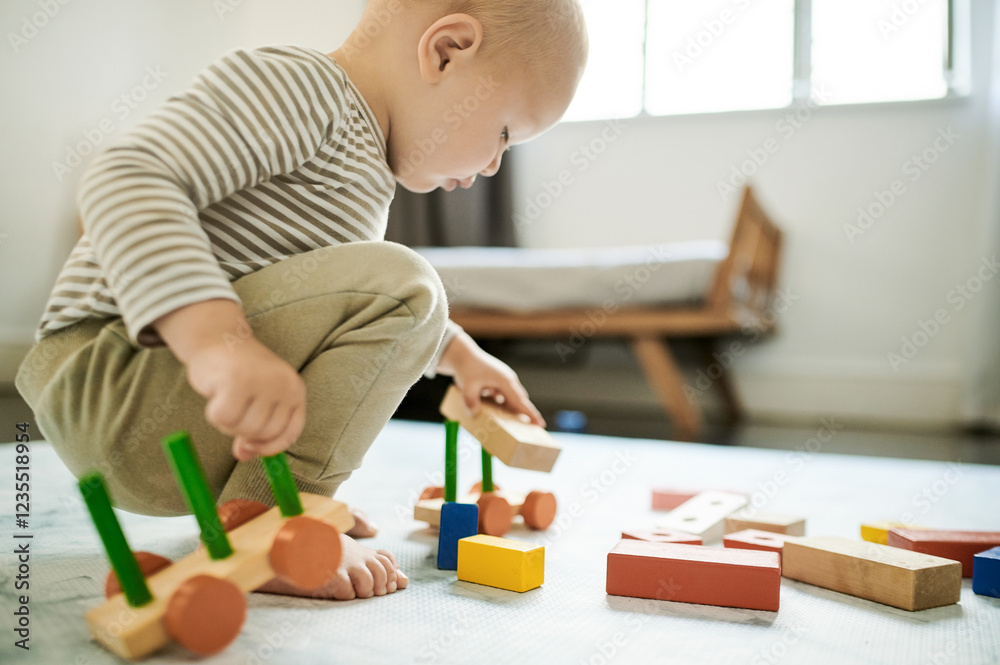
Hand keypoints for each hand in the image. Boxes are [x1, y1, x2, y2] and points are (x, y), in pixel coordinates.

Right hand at [184, 337, 306, 459]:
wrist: (218, 337)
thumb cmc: (240, 372)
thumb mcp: (260, 397)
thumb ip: (256, 428)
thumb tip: (246, 456)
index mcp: (295, 390)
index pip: (289, 434)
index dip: (269, 447)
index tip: (250, 446)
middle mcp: (284, 385)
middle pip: (263, 434)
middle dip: (242, 431)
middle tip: (232, 409)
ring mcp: (262, 381)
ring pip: (243, 428)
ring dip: (227, 422)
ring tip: (225, 398)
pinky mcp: (237, 380)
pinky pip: (223, 418)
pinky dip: (214, 413)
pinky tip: (215, 393)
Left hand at [436, 331, 544, 426]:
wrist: (463, 354)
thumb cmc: (467, 369)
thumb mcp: (467, 387)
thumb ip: (471, 402)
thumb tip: (474, 415)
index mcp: (505, 382)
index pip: (521, 402)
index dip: (531, 414)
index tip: (541, 424)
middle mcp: (508, 380)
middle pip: (520, 400)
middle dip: (525, 414)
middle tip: (532, 428)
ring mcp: (504, 379)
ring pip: (512, 398)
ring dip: (512, 409)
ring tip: (513, 422)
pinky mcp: (498, 380)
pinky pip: (505, 394)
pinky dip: (503, 403)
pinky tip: (497, 411)